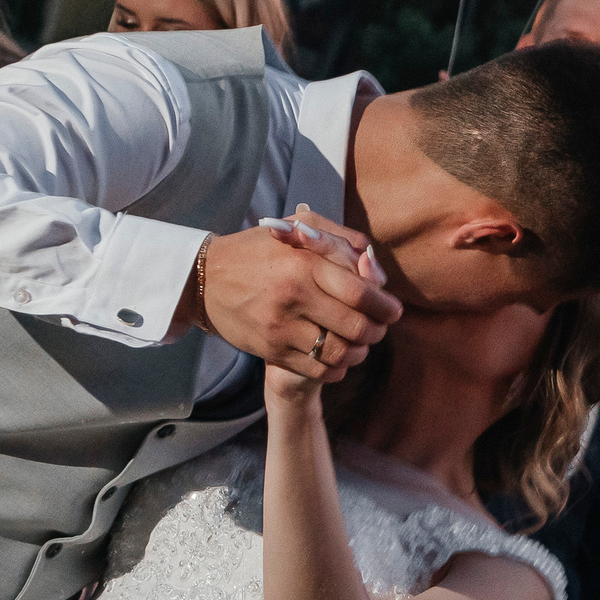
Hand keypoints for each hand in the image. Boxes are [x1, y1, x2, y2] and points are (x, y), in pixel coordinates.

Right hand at [188, 210, 399, 381]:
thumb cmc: (261, 251)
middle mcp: (293, 296)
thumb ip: (342, 241)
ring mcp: (280, 326)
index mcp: (304, 263)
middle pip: (356, 327)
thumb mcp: (298, 230)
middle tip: (379, 329)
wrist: (206, 280)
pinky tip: (337, 357)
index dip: (386, 306)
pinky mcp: (271, 350)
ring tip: (360, 344)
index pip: (362, 293)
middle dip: (377, 332)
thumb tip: (374, 266)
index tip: (393, 310)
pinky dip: (336, 368)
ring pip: (339, 353)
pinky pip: (317, 369)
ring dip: (359, 353)